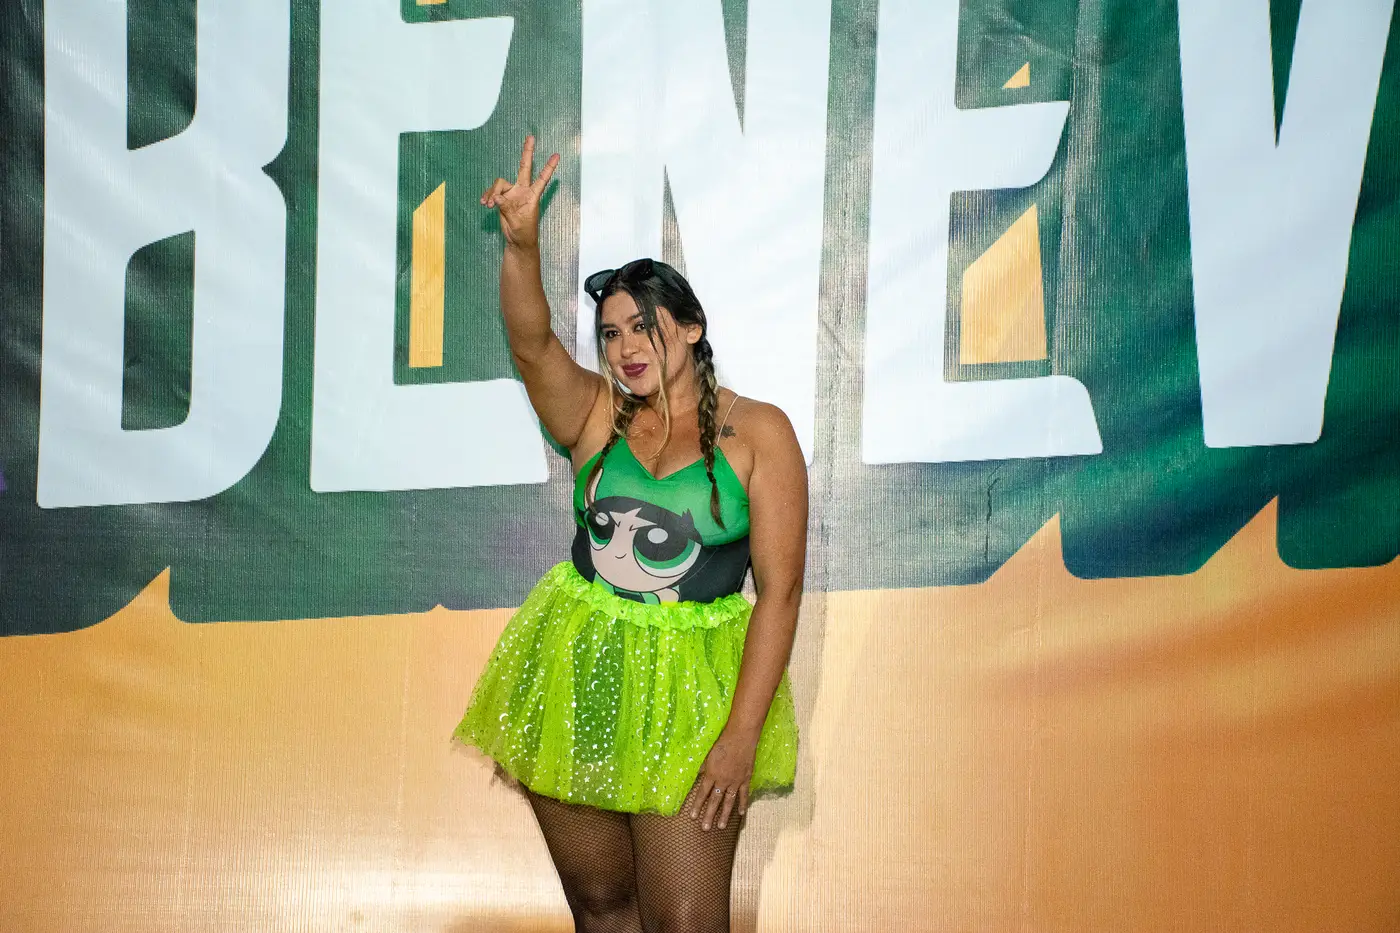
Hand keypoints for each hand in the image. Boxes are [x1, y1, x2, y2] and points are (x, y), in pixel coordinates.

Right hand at [480, 135, 558, 249]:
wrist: (516, 240)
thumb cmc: (524, 232)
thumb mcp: (518, 220)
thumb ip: (507, 207)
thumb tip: (497, 197)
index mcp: (532, 196)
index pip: (542, 178)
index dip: (548, 167)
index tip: (556, 155)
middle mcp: (522, 191)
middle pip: (524, 167)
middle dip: (527, 152)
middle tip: (531, 137)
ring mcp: (512, 193)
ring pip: (499, 183)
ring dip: (492, 192)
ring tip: (488, 204)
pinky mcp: (502, 198)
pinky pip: (492, 192)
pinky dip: (488, 196)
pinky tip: (484, 204)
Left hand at [689, 728, 758, 830]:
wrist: (740, 737)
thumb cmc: (722, 743)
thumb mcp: (708, 755)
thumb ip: (703, 768)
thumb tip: (697, 777)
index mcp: (711, 774)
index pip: (702, 793)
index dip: (697, 805)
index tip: (692, 816)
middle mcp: (722, 781)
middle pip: (714, 801)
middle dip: (709, 815)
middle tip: (705, 828)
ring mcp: (735, 781)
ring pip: (728, 801)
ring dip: (724, 814)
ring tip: (721, 827)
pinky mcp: (745, 779)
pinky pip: (744, 794)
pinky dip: (742, 804)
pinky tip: (741, 814)